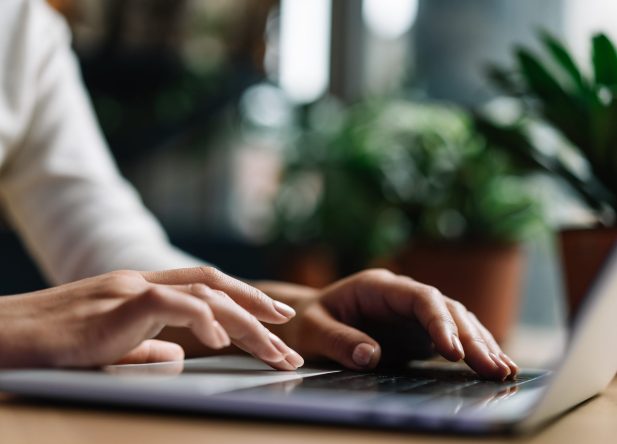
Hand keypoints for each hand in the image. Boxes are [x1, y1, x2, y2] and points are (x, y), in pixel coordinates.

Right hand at [0, 267, 302, 369]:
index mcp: (143, 291)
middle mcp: (143, 283)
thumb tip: (179, 357)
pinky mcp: (115, 305)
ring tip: (275, 349)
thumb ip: (145, 348)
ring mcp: (130, 289)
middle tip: (290, 335)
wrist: (0, 337)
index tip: (275, 320)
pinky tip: (220, 343)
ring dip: (245, 322)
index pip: (206, 287)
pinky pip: (170, 305)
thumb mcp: (108, 347)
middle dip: (258, 311)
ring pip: (204, 294)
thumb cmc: (48, 346)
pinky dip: (201, 319)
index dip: (244, 300)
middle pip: (215, 288)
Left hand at [261, 269, 518, 379]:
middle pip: (446, 308)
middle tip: (492, 367)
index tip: (453, 350)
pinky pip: (452, 336)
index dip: (440, 321)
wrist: (308, 320)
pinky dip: (472, 350)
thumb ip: (338, 340)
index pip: (420, 297)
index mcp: (378, 287)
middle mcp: (401, 295)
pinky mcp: (417, 331)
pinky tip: (494, 366)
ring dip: (480, 343)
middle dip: (471, 337)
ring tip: (503, 370)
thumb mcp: (312, 330)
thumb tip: (370, 356)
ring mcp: (412, 312)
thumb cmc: (307, 322)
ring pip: (456, 320)